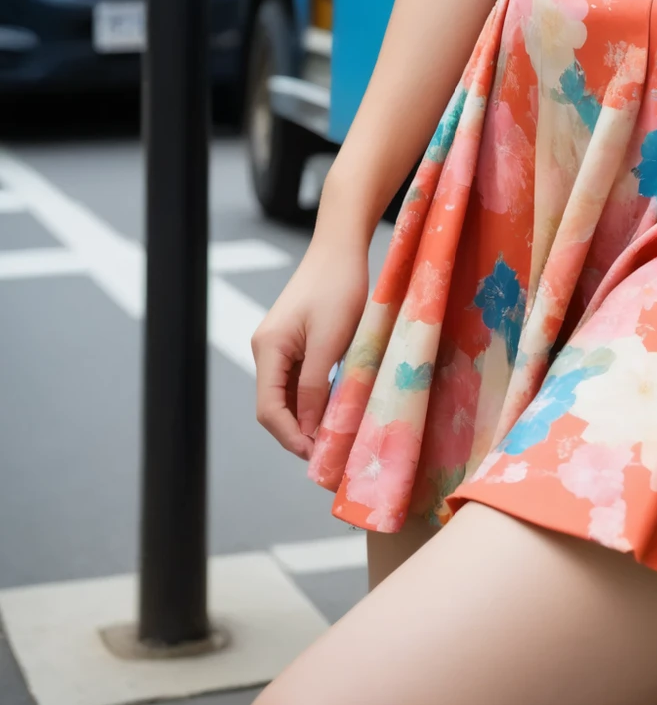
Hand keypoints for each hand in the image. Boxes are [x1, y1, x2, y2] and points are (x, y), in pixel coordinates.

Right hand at [251, 234, 370, 460]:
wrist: (341, 248)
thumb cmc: (338, 287)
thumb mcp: (330, 342)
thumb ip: (315, 388)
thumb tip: (308, 431)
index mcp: (267, 349)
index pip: (269, 409)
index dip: (291, 436)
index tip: (316, 456)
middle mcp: (266, 350)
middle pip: (275, 406)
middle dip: (299, 432)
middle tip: (328, 453)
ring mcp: (278, 346)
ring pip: (287, 395)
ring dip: (307, 417)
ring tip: (334, 436)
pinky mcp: (294, 341)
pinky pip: (297, 380)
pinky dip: (313, 398)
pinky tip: (334, 409)